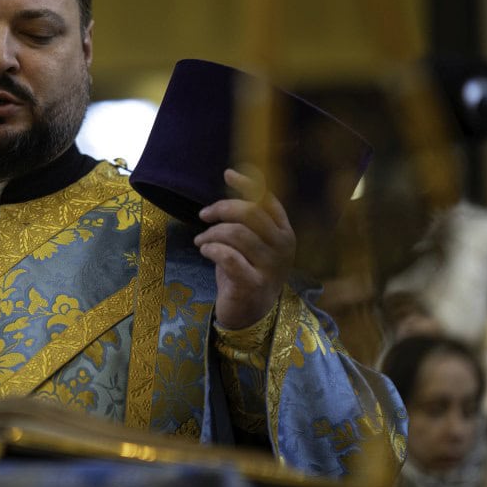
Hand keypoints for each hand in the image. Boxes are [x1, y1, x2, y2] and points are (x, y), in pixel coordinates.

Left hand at [193, 168, 295, 329]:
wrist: (250, 313)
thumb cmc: (247, 270)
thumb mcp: (251, 241)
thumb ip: (247, 218)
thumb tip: (232, 177)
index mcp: (284, 232)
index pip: (268, 199)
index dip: (248, 184)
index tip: (227, 174)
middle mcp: (283, 247)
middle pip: (250, 213)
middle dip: (221, 209)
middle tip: (204, 216)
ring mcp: (271, 267)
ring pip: (236, 233)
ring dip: (211, 233)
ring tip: (201, 240)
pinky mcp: (253, 284)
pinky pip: (228, 256)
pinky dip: (211, 249)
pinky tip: (204, 251)